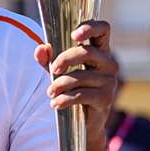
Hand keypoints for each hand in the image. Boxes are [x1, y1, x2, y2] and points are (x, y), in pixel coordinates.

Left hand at [34, 20, 118, 144]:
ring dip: (59, 85)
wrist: (84, 122)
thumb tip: (40, 48)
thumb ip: (48, 59)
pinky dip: (64, 99)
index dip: (90, 27)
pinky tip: (56, 103)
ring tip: (50, 93)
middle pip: (87, 52)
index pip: (103, 29)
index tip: (74, 35)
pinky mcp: (106, 99)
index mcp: (100, 50)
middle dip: (64, 59)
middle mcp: (109, 63)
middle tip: (52, 70)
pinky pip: (80, 95)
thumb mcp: (58, 71)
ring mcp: (109, 81)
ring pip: (80, 76)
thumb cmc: (72, 89)